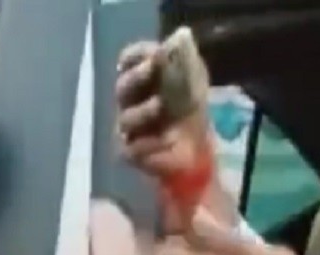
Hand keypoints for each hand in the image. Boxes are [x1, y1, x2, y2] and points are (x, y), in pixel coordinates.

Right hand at [116, 40, 212, 179]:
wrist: (197, 148)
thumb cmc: (191, 111)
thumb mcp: (193, 79)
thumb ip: (184, 59)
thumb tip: (180, 36)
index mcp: (143, 80)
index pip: (129, 62)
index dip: (134, 56)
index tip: (148, 53)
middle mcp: (131, 102)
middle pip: (123, 86)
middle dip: (136, 76)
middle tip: (150, 68)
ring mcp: (128, 128)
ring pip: (126, 117)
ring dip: (143, 110)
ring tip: (160, 106)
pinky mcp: (130, 153)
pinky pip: (129, 147)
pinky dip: (146, 144)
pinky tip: (162, 141)